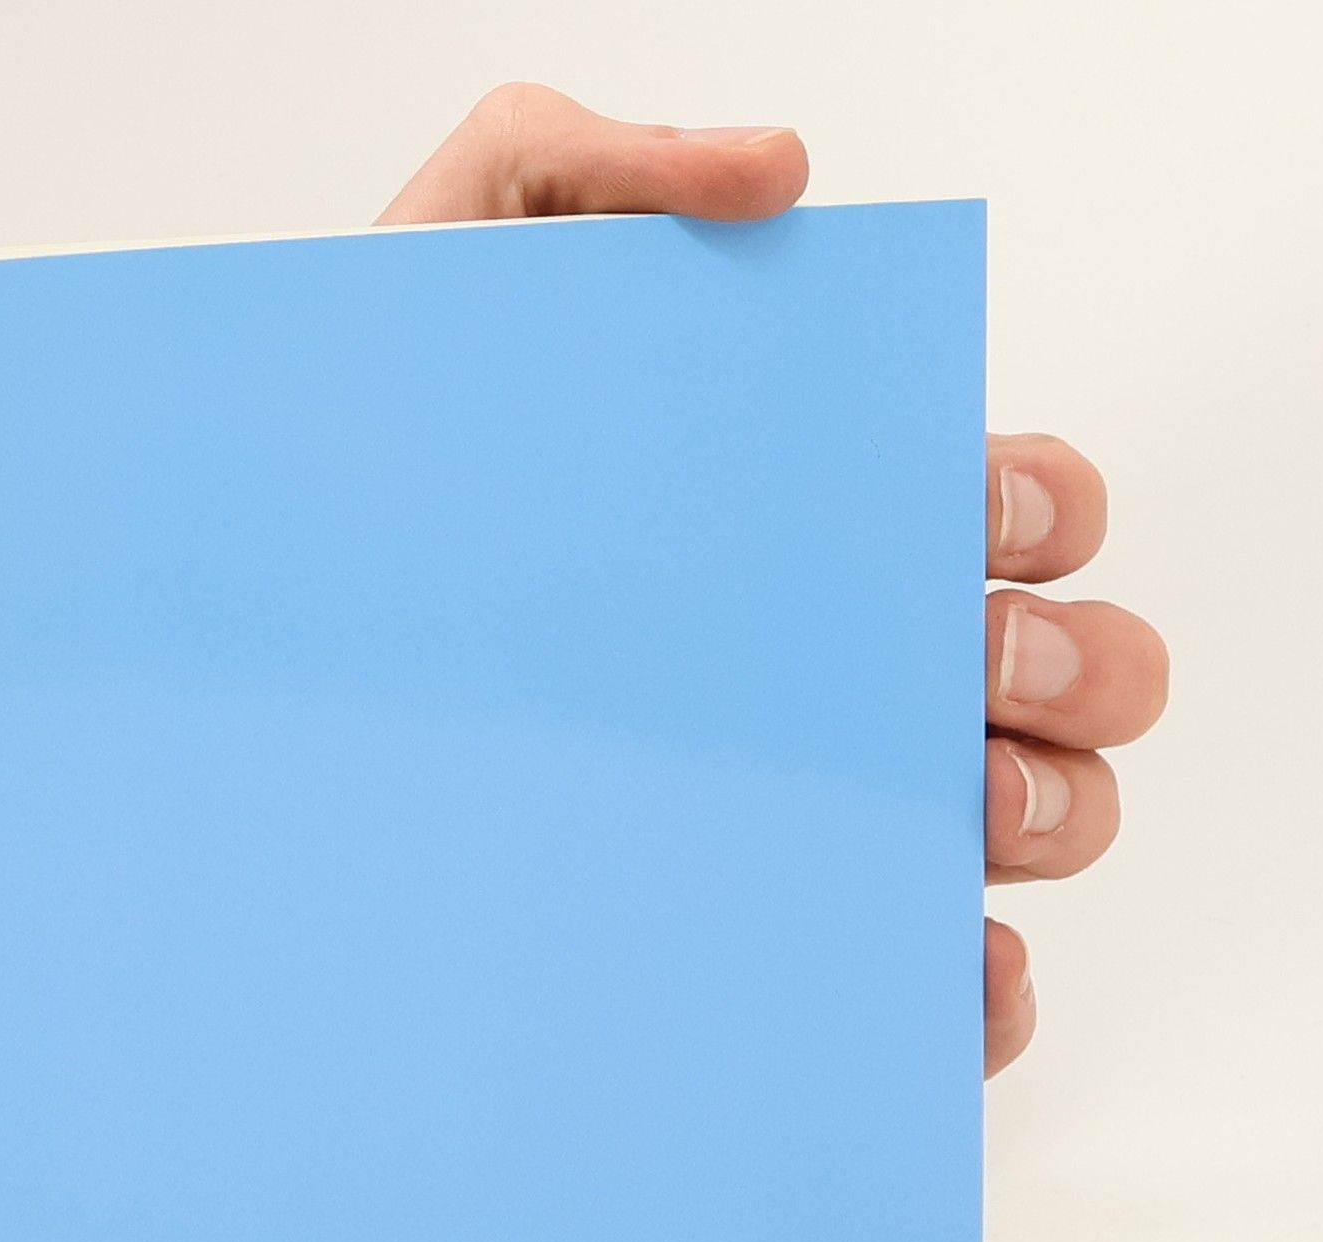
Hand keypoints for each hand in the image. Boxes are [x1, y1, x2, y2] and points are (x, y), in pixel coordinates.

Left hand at [381, 84, 1168, 1075]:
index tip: (974, 517)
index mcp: (802, 524)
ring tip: (961, 804)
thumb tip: (775, 171)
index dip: (1037, 507)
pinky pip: (917, 980)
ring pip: (1023, 820)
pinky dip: (975, 987)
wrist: (251, 673)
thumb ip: (592, 175)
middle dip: (1071, 667)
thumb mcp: (445, 289)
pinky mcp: (762, 934)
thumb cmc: (354, 503)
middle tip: (963, 666)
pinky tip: (951, 964)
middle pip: (1057, 670)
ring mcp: (805, 805)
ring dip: (1048, 812)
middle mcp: (826, 665)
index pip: (1004, 509)